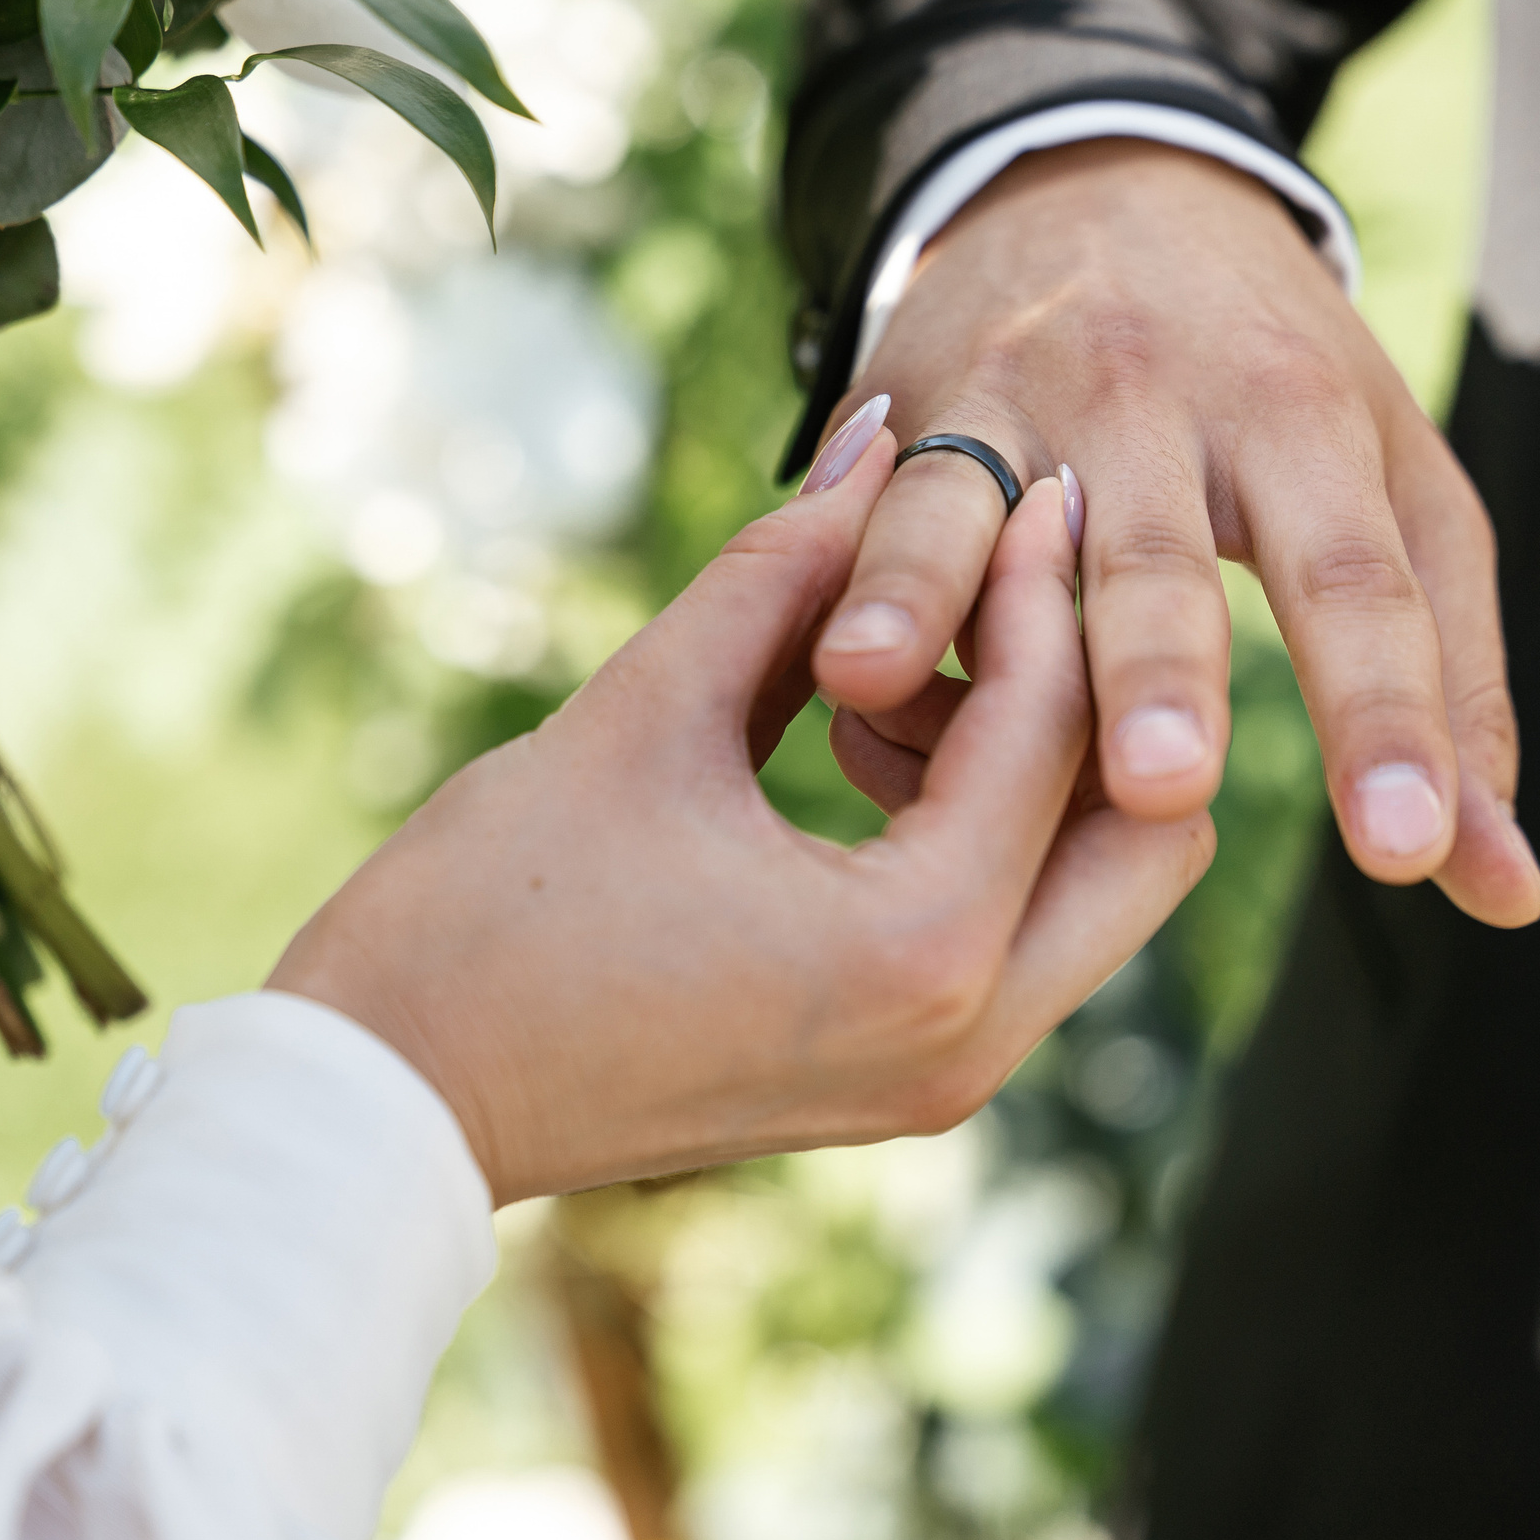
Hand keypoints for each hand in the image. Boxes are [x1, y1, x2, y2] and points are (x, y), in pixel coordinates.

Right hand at [269, 430, 1214, 1203]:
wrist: (392, 1095)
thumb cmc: (483, 913)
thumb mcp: (642, 716)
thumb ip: (783, 572)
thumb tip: (881, 443)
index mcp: (916, 953)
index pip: (1050, 731)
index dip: (1038, 583)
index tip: (1026, 477)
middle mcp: (965, 1041)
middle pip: (1148, 841)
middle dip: (1099, 689)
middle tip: (1023, 569)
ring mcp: (940, 1078)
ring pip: (1095, 894)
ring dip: (1052, 764)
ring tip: (933, 649)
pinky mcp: (900, 1080)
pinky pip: (1016, 934)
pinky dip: (996, 830)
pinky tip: (888, 734)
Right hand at [808, 139, 1539, 926]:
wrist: (1109, 183)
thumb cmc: (1276, 382)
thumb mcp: (1395, 489)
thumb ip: (1451, 683)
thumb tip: (1506, 896)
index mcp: (1309, 424)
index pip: (1360, 586)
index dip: (1385, 718)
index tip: (1406, 853)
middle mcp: (1163, 400)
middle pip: (1161, 555)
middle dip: (1156, 668)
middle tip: (1163, 783)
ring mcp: (1020, 395)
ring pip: (974, 507)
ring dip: (928, 595)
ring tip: (877, 684)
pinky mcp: (910, 399)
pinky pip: (870, 502)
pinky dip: (845, 576)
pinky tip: (821, 662)